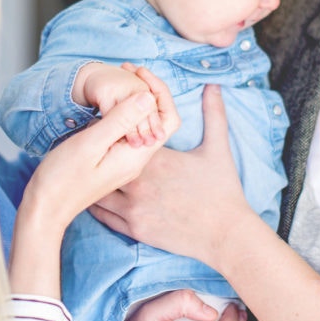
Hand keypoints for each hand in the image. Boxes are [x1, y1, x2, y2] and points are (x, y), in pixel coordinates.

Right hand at [28, 69, 179, 227]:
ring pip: (142, 125)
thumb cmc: (62, 178)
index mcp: (137, 156)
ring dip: (135, 100)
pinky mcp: (112, 161)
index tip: (138, 73)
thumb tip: (148, 96)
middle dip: (148, 90)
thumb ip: (120, 120)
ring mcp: (125, 162)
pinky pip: (127, 132)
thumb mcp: (91, 143)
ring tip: (119, 76)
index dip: (160, 91)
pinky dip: (123, 112)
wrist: (45, 208)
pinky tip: (106, 101)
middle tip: (127, 68)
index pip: (167, 120)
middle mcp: (136, 160)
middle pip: (158, 120)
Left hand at [90, 85, 251, 267]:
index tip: (111, 126)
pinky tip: (96, 195)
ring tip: (93, 172)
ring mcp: (134, 207)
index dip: (114, 130)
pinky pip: (103, 215)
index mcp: (155, 158)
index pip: (122, 136)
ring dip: (95, 180)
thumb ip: (214, 113)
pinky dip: (97, 204)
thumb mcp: (217, 148)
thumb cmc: (223, 190)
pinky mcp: (134, 229)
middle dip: (99, 154)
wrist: (226, 234)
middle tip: (94, 149)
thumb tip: (214, 86)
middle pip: (104, 161)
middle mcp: (140, 181)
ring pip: (99, 189)